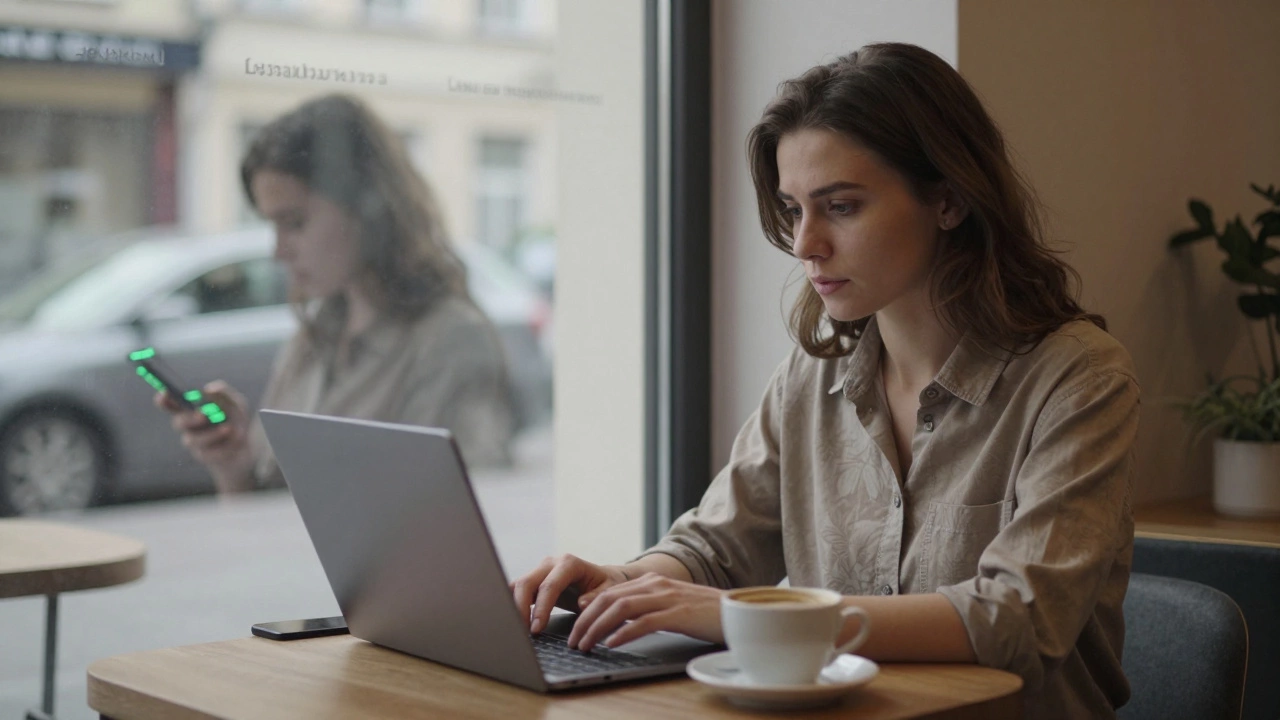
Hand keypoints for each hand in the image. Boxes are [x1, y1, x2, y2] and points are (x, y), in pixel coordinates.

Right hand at [156, 380, 254, 492]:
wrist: (246, 447)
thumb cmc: (236, 420)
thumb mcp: (235, 404)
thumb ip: (223, 393)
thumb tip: (208, 389)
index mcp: (191, 409)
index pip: (172, 404)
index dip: (164, 400)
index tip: (163, 393)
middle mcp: (188, 426)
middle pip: (179, 423)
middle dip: (189, 418)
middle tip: (203, 415)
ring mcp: (194, 442)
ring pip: (193, 440)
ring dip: (211, 434)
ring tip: (229, 428)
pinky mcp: (203, 456)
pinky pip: (209, 453)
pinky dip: (225, 446)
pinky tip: (237, 441)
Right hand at [510, 554, 627, 633]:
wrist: (601, 579)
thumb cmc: (606, 585)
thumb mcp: (609, 590)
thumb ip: (597, 596)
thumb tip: (582, 602)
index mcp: (569, 563)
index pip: (549, 585)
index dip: (541, 607)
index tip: (537, 628)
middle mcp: (551, 563)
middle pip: (526, 583)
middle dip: (520, 609)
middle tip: (523, 633)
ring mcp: (540, 571)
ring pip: (517, 586)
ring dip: (513, 608)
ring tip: (516, 630)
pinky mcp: (534, 581)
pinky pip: (517, 591)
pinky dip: (512, 605)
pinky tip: (513, 622)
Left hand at [568, 573, 724, 652]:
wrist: (740, 612)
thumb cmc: (704, 614)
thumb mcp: (670, 606)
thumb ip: (646, 609)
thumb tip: (617, 623)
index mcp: (653, 581)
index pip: (610, 592)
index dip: (588, 610)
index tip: (575, 626)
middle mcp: (657, 585)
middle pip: (610, 599)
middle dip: (586, 620)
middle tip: (574, 640)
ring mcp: (668, 598)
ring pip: (621, 608)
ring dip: (598, 628)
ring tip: (586, 644)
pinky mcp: (679, 614)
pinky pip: (644, 622)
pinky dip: (624, 633)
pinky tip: (612, 644)